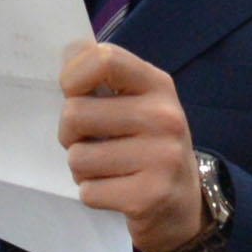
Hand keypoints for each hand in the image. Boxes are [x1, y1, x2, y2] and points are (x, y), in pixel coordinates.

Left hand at [58, 40, 208, 251]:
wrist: (184, 201)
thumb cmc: (147, 143)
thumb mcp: (136, 102)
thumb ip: (102, 77)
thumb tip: (67, 50)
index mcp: (157, 85)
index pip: (103, 59)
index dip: (72, 75)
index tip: (72, 92)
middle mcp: (165, 117)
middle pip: (75, 113)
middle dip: (70, 133)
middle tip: (90, 142)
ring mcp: (162, 158)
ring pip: (77, 157)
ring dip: (81, 168)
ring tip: (106, 168)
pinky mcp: (150, 196)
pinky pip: (88, 191)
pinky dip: (92, 193)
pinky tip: (115, 190)